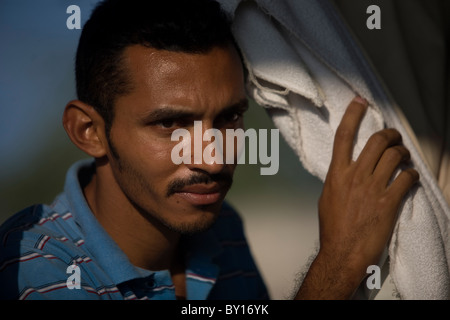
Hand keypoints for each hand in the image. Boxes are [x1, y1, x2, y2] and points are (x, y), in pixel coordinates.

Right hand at [295, 97, 418, 298]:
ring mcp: (372, 189)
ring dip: (403, 153)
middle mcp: (354, 176)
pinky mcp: (388, 202)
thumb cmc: (333, 228)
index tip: (360, 101)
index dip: (353, 114)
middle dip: (390, 134)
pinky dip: (411, 175)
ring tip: (404, 158)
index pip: (343, 136)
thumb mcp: (327, 198)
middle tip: (394, 137)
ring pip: (394, 156)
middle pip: (376, 141)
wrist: (342, 252)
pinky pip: (406, 178)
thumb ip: (337, 179)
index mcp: (336, 174)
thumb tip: (346, 170)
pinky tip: (410, 178)